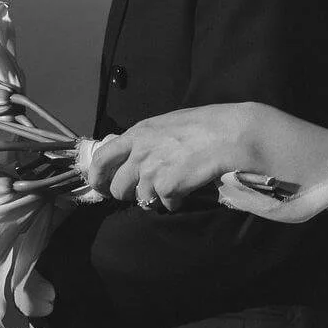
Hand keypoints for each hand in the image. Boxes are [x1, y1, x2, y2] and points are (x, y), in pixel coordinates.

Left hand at [89, 104, 255, 211]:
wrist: (230, 135)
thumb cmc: (205, 124)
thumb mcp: (168, 124)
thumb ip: (147, 139)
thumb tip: (135, 153)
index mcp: (138, 133)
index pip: (101, 158)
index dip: (97, 176)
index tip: (102, 187)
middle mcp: (139, 152)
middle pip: (117, 187)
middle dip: (128, 193)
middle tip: (144, 191)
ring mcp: (151, 171)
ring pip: (141, 199)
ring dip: (155, 197)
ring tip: (174, 186)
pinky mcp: (166, 187)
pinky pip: (164, 204)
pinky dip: (176, 201)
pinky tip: (189, 188)